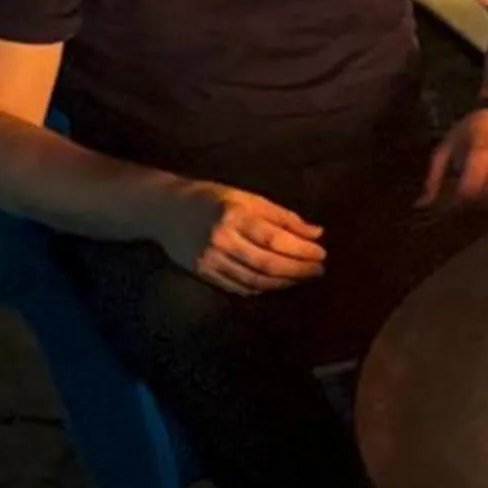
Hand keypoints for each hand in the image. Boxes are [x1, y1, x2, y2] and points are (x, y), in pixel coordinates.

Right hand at [160, 180, 325, 296]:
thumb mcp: (248, 198)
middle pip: (267, 263)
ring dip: (283, 282)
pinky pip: (238, 287)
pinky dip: (261, 288)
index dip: (302, 250)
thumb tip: (317, 233)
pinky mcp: (202, 272)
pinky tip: (276, 284)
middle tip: (318, 271)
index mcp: (234, 215)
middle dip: (298, 270)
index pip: (275, 239)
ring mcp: (209, 258)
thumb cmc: (213, 199)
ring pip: (254, 280)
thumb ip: (282, 217)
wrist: (165, 209)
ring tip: (302, 278)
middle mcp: (221, 238)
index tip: (322, 254)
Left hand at [417, 107, 487, 213]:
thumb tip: (420, 206)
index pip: (469, 193)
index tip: (448, 204)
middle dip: (471, 206)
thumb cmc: (469, 132)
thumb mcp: (445, 150)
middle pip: (485, 203)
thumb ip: (433, 179)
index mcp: (481, 157)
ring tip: (481, 197)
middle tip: (463, 199)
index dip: (456, 204)